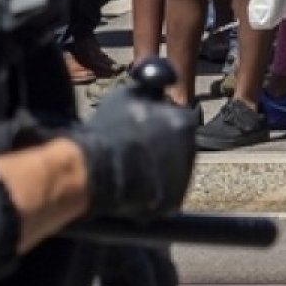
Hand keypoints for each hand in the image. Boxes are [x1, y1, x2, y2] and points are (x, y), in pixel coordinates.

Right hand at [72, 84, 197, 219]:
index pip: (180, 120)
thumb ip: (152, 90)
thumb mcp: (130, 94)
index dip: (162, 122)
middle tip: (137, 148)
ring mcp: (182, 181)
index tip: (147, 127)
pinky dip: (151, 190)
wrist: (94, 169)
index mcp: (183, 122)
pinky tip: (132, 184)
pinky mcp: (170, 204)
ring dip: (157, 169)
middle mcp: (190, 152)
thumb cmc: (110, 129)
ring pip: (172, 171)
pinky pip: (163, 194)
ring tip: (131, 167)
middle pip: (180, 147)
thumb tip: (164, 82)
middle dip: (162, 147)